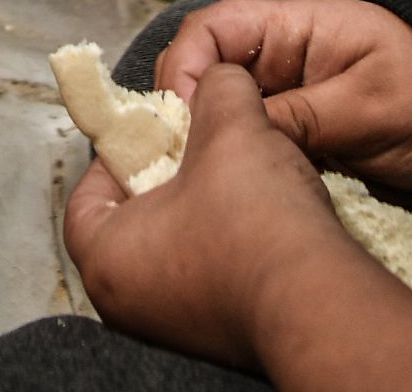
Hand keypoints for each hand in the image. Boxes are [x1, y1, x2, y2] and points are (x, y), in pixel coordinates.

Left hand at [65, 67, 411, 390]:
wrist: (322, 307)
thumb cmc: (258, 226)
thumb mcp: (230, 128)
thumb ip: (214, 89)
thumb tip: (218, 78)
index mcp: (105, 260)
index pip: (89, 189)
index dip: (124, 146)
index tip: (158, 126)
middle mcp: (129, 304)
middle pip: (134, 216)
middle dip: (170, 173)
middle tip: (200, 144)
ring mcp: (174, 324)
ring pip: (177, 244)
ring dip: (206, 206)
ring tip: (240, 174)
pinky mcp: (218, 334)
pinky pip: (212, 273)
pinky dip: (231, 242)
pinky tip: (264, 215)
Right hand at [156, 0, 411, 202]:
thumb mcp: (369, 109)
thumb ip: (300, 115)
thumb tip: (232, 132)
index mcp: (301, 28)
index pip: (217, 27)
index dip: (188, 62)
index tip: (181, 110)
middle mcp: (283, 58)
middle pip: (206, 68)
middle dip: (185, 105)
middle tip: (181, 155)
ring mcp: (285, 97)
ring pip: (220, 109)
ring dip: (204, 138)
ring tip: (197, 175)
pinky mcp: (291, 135)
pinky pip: (245, 140)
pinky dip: (228, 159)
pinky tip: (226, 185)